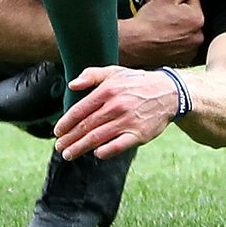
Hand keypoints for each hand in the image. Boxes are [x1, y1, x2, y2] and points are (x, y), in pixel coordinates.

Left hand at [53, 66, 178, 159]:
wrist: (169, 93)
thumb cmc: (137, 83)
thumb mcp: (114, 72)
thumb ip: (91, 75)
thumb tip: (71, 85)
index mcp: (107, 90)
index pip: (80, 110)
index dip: (66, 122)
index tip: (57, 131)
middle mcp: (116, 106)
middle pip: (86, 126)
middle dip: (70, 138)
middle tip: (59, 147)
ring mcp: (128, 121)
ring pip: (98, 137)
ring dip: (80, 147)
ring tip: (69, 154)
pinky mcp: (139, 134)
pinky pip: (119, 145)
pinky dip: (106, 151)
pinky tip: (96, 154)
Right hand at [118, 0, 202, 66]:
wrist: (134, 43)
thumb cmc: (148, 23)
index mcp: (197, 19)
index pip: (193, 2)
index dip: (178, 0)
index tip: (167, 4)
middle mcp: (198, 36)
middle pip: (189, 17)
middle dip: (177, 13)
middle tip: (161, 13)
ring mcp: (190, 50)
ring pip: (185, 31)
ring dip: (175, 26)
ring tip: (160, 25)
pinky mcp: (182, 59)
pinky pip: (181, 45)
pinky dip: (173, 40)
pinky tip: (161, 36)